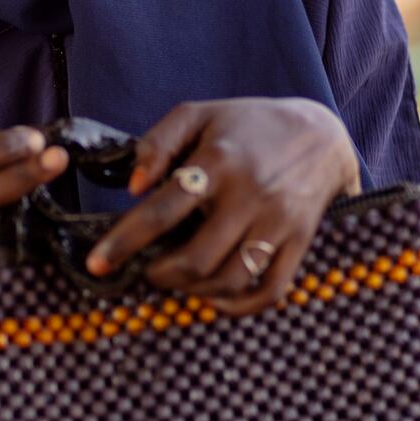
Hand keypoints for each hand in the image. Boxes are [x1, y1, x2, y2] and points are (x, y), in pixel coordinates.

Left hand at [86, 98, 360, 315]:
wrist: (322, 133)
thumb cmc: (247, 124)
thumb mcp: (197, 114)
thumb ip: (157, 143)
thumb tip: (134, 187)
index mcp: (218, 161)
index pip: (162, 211)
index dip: (124, 241)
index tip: (97, 263)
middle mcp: (250, 194)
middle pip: (196, 257)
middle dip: (159, 274)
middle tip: (145, 270)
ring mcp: (278, 222)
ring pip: (230, 279)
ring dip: (193, 291)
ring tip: (176, 279)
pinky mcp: (301, 242)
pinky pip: (270, 290)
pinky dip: (237, 306)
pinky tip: (214, 297)